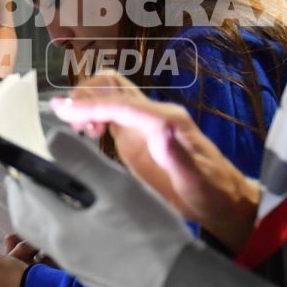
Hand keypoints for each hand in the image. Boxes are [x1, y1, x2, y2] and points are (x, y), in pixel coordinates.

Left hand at [1, 126, 195, 286]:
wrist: (177, 286)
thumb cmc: (151, 233)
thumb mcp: (119, 188)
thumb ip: (81, 162)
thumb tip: (49, 139)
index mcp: (61, 227)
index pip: (28, 191)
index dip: (22, 168)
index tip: (21, 152)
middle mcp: (60, 249)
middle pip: (24, 218)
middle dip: (19, 193)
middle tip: (20, 173)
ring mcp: (74, 265)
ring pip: (39, 235)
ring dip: (32, 212)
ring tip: (41, 193)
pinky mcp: (89, 273)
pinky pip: (55, 246)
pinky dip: (50, 226)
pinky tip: (71, 218)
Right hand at [52, 72, 258, 248]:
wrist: (223, 200)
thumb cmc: (212, 193)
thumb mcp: (197, 182)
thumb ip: (178, 157)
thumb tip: (161, 131)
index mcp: (167, 121)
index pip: (122, 104)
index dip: (90, 105)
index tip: (63, 110)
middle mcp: (155, 115)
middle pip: (114, 86)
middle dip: (86, 95)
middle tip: (70, 121)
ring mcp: (147, 123)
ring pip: (111, 95)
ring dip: (88, 103)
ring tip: (79, 130)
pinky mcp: (140, 134)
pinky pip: (112, 112)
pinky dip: (93, 114)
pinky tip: (89, 134)